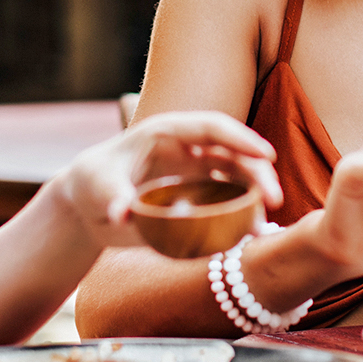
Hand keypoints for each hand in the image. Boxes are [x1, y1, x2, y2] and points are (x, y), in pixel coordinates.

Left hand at [56, 110, 281, 248]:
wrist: (88, 203)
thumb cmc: (92, 182)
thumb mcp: (98, 186)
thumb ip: (113, 198)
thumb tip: (123, 215)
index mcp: (166, 133)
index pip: (210, 127)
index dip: (241, 138)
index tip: (266, 155)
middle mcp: (187, 149)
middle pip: (232, 152)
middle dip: (257, 171)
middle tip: (274, 199)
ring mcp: (195, 171)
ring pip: (236, 176)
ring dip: (256, 195)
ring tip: (264, 224)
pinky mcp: (196, 194)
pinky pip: (227, 200)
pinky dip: (242, 214)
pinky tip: (252, 234)